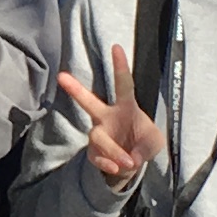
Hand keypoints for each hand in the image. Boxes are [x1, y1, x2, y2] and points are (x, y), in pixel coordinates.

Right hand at [54, 38, 166, 188]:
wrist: (131, 164)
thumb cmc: (143, 143)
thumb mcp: (154, 143)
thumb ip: (145, 148)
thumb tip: (129, 158)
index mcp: (126, 107)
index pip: (124, 84)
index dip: (120, 66)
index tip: (116, 47)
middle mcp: (107, 117)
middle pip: (89, 102)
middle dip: (75, 89)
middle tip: (61, 76)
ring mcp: (98, 134)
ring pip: (98, 138)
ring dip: (113, 151)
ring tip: (128, 162)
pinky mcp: (93, 151)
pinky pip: (97, 157)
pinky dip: (108, 163)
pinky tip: (116, 168)